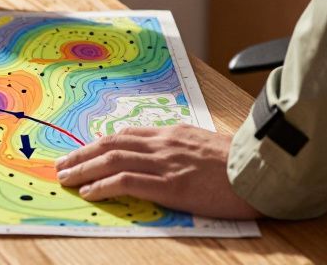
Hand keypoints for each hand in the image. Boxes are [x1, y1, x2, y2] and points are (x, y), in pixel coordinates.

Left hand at [54, 125, 261, 219]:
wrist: (263, 170)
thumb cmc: (243, 163)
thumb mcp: (209, 146)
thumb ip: (185, 148)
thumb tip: (170, 157)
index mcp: (174, 134)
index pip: (127, 135)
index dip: (100, 143)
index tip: (84, 151)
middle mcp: (164, 144)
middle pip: (112, 144)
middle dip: (83, 154)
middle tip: (63, 164)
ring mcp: (166, 164)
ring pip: (113, 160)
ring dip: (84, 169)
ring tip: (67, 178)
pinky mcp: (171, 185)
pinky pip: (127, 182)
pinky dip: (103, 185)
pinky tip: (90, 192)